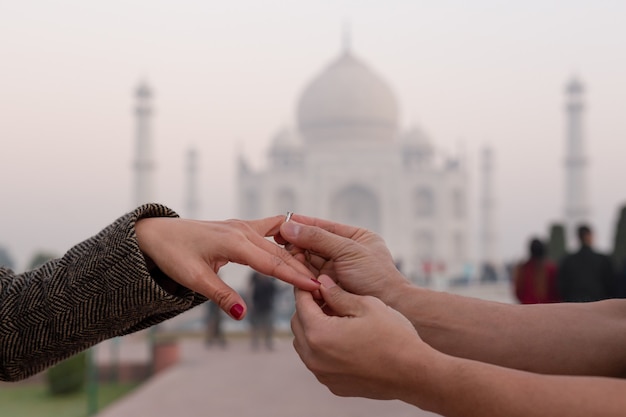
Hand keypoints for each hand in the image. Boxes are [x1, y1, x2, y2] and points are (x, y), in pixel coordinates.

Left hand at [135, 216, 318, 318]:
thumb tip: (243, 314)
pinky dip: (286, 238)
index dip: (295, 277)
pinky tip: (298, 244)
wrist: (157, 234)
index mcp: (234, 242)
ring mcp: (243, 226)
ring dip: (297, 256)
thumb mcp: (193, 279)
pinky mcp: (241, 227)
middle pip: (280, 253)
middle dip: (303, 269)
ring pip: (278, 242)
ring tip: (317, 269)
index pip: (272, 262)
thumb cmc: (173, 255)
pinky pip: (271, 229)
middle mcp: (242, 230)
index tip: (316, 287)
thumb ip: (221, 295)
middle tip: (326, 285)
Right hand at [279, 215, 410, 303]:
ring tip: (285, 255)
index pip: (324, 227)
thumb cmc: (376, 276)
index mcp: (355, 238)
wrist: (390, 307)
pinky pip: (310, 277)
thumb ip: (318, 238)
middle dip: (297, 242)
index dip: (303, 224)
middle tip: (280, 241)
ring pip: (309, 261)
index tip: (283, 223)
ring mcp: (337, 272)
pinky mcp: (330, 289)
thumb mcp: (348, 251)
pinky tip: (291, 269)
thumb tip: (289, 226)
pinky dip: (300, 273)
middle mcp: (345, 253)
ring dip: (297, 258)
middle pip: (314, 244)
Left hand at [292, 275, 425, 399]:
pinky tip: (345, 340)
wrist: (413, 374)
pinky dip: (324, 348)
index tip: (315, 281)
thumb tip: (322, 283)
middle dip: (309, 308)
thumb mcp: (366, 305)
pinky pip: (318, 361)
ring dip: (315, 328)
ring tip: (338, 318)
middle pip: (298, 324)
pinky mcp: (333, 385)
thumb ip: (338, 294)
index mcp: (319, 334)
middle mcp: (314, 357)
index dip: (307, 288)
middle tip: (328, 298)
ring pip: (305, 344)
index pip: (301, 303)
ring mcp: (322, 374)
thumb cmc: (393, 336)